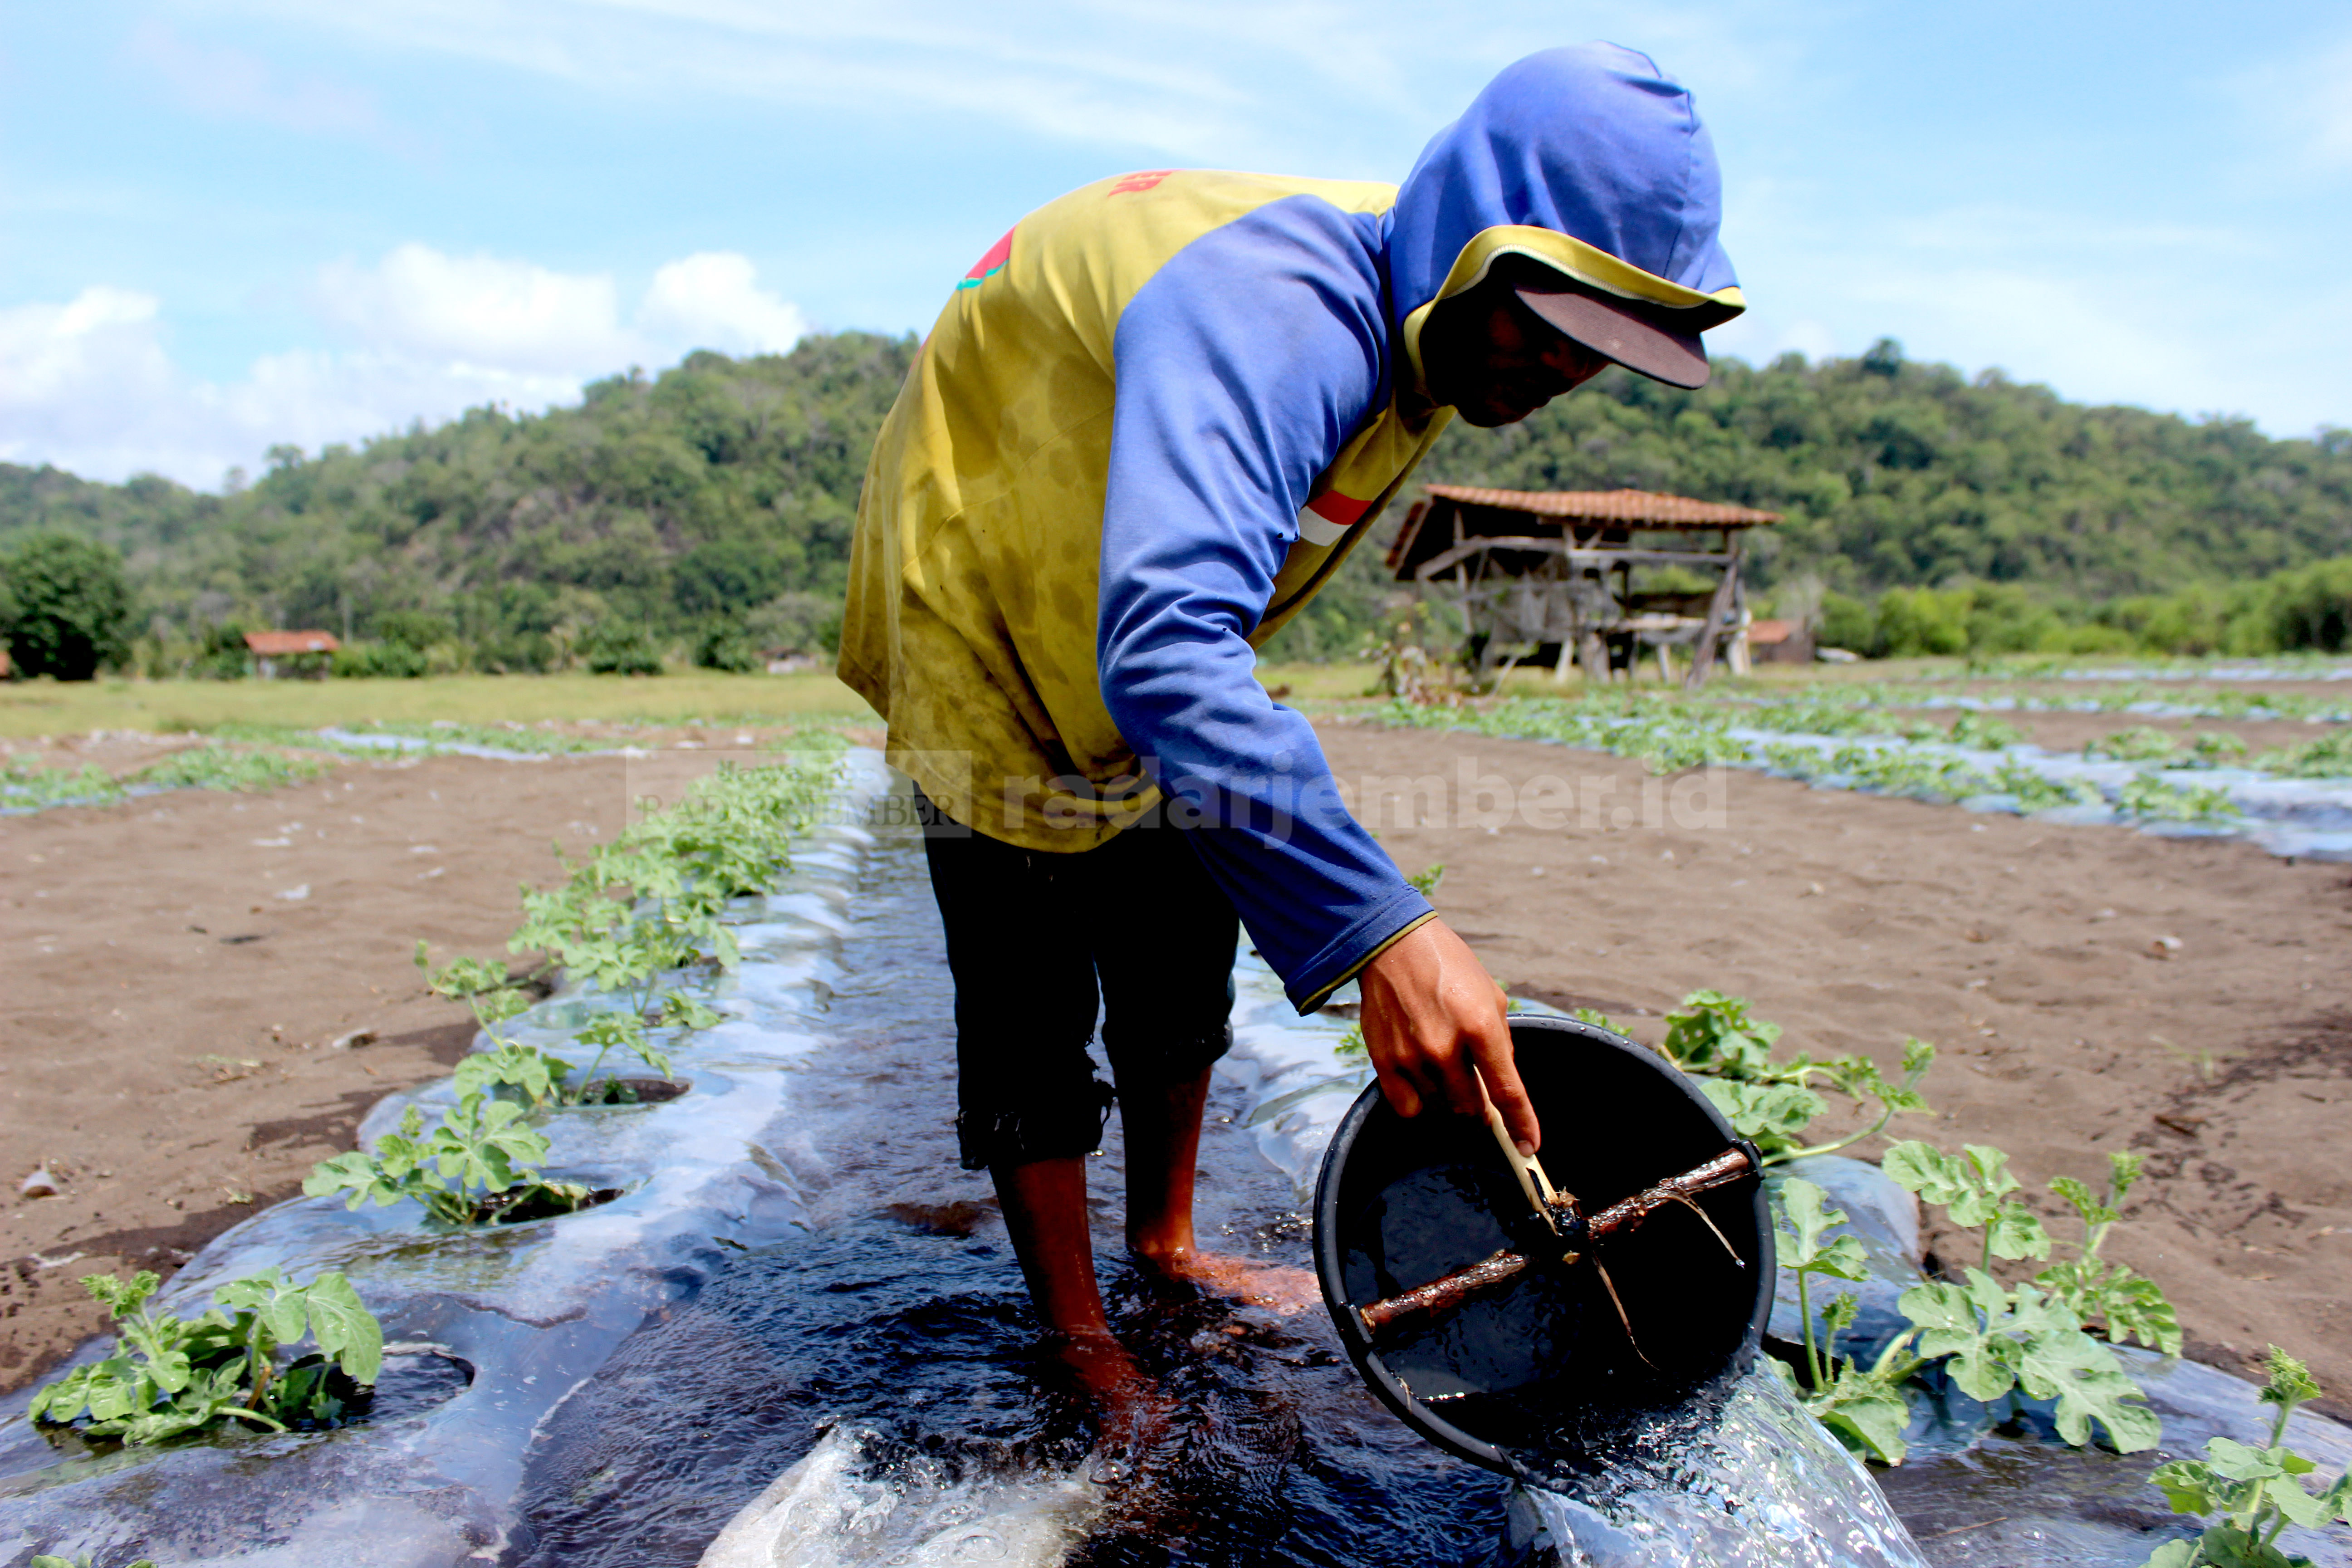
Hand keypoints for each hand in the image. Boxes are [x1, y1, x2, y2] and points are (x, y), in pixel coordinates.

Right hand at [1356, 919, 1539, 1152]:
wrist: (1393, 943)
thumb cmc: (1449, 966)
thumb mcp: (1491, 995)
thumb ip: (1501, 1042)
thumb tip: (1502, 1084)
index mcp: (1481, 1027)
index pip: (1508, 1093)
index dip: (1522, 1126)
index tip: (1528, 1147)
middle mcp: (1446, 1047)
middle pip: (1473, 1109)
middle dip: (1482, 1106)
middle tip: (1476, 1085)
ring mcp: (1413, 1057)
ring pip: (1442, 1108)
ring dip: (1450, 1098)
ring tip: (1443, 1065)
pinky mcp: (1384, 1061)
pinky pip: (1408, 1107)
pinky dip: (1419, 1101)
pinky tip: (1421, 1077)